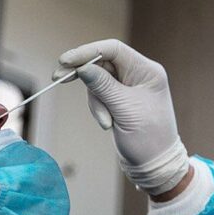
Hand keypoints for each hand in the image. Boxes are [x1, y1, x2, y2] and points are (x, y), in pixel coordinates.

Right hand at [53, 39, 188, 194]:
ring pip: (97, 81)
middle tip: (58, 77)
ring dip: (96, 102)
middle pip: (102, 63)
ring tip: (106, 122)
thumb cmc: (148, 138)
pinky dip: (98, 108)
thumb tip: (82, 66)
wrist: (154, 164)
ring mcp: (129, 87)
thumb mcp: (124, 109)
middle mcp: (139, 75)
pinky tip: (108, 124)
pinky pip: (99, 95)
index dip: (88, 51)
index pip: (114, 50)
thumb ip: (103, 86)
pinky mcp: (119, 100)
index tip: (66, 60)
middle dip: (84, 75)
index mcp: (147, 71)